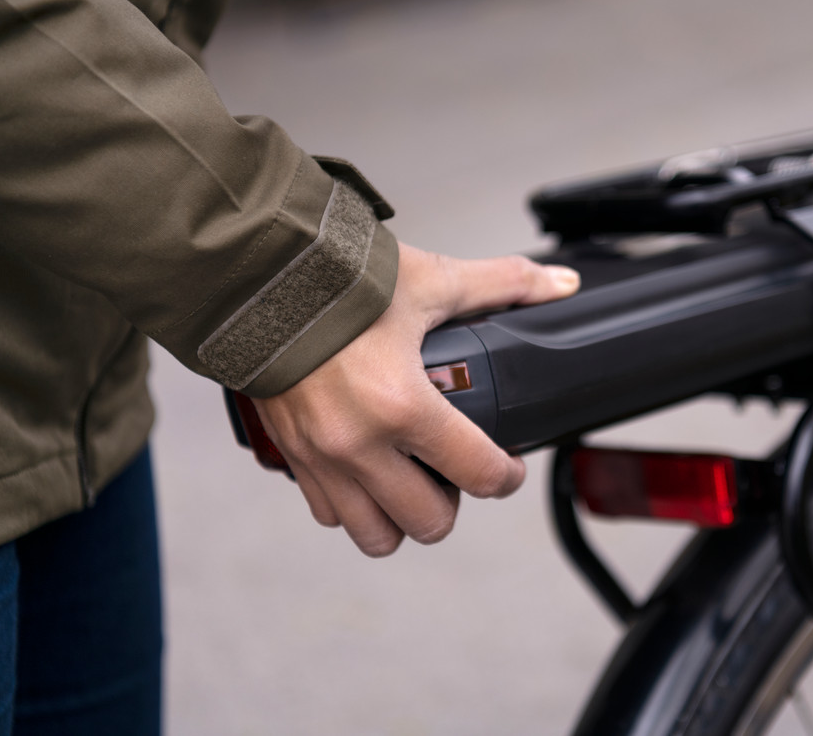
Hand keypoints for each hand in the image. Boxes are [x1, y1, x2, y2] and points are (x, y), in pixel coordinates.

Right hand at [252, 242, 579, 556]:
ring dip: (401, 519)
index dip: (507, 477)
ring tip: (413, 482)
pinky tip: (369, 471)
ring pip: (374, 535)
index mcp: (403, 405)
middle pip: (428, 523)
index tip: (509, 467)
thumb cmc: (338, 279)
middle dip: (454, 504)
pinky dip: (355, 505)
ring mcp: (321, 458)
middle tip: (457, 472)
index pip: (478, 474)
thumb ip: (503, 284)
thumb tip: (560, 284)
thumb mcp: (432, 280)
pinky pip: (329, 513)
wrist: (252, 277)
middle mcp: (359, 444)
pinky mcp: (291, 458)